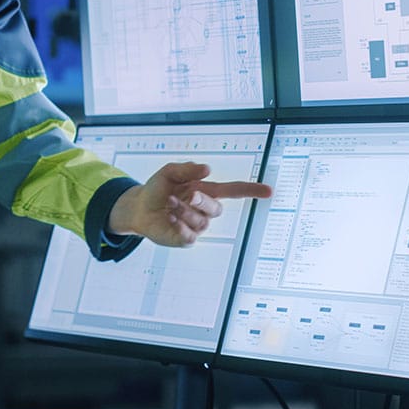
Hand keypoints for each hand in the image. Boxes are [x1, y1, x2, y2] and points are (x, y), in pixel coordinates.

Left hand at [108, 161, 272, 246]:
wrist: (139, 207)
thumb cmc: (158, 189)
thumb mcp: (169, 172)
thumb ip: (187, 169)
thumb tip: (207, 169)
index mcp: (206, 191)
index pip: (234, 191)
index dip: (251, 191)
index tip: (268, 191)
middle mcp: (204, 210)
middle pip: (217, 209)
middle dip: (202, 201)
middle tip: (187, 195)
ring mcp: (196, 226)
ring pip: (202, 222)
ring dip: (185, 211)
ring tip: (170, 204)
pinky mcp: (185, 239)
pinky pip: (191, 237)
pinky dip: (181, 227)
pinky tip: (170, 219)